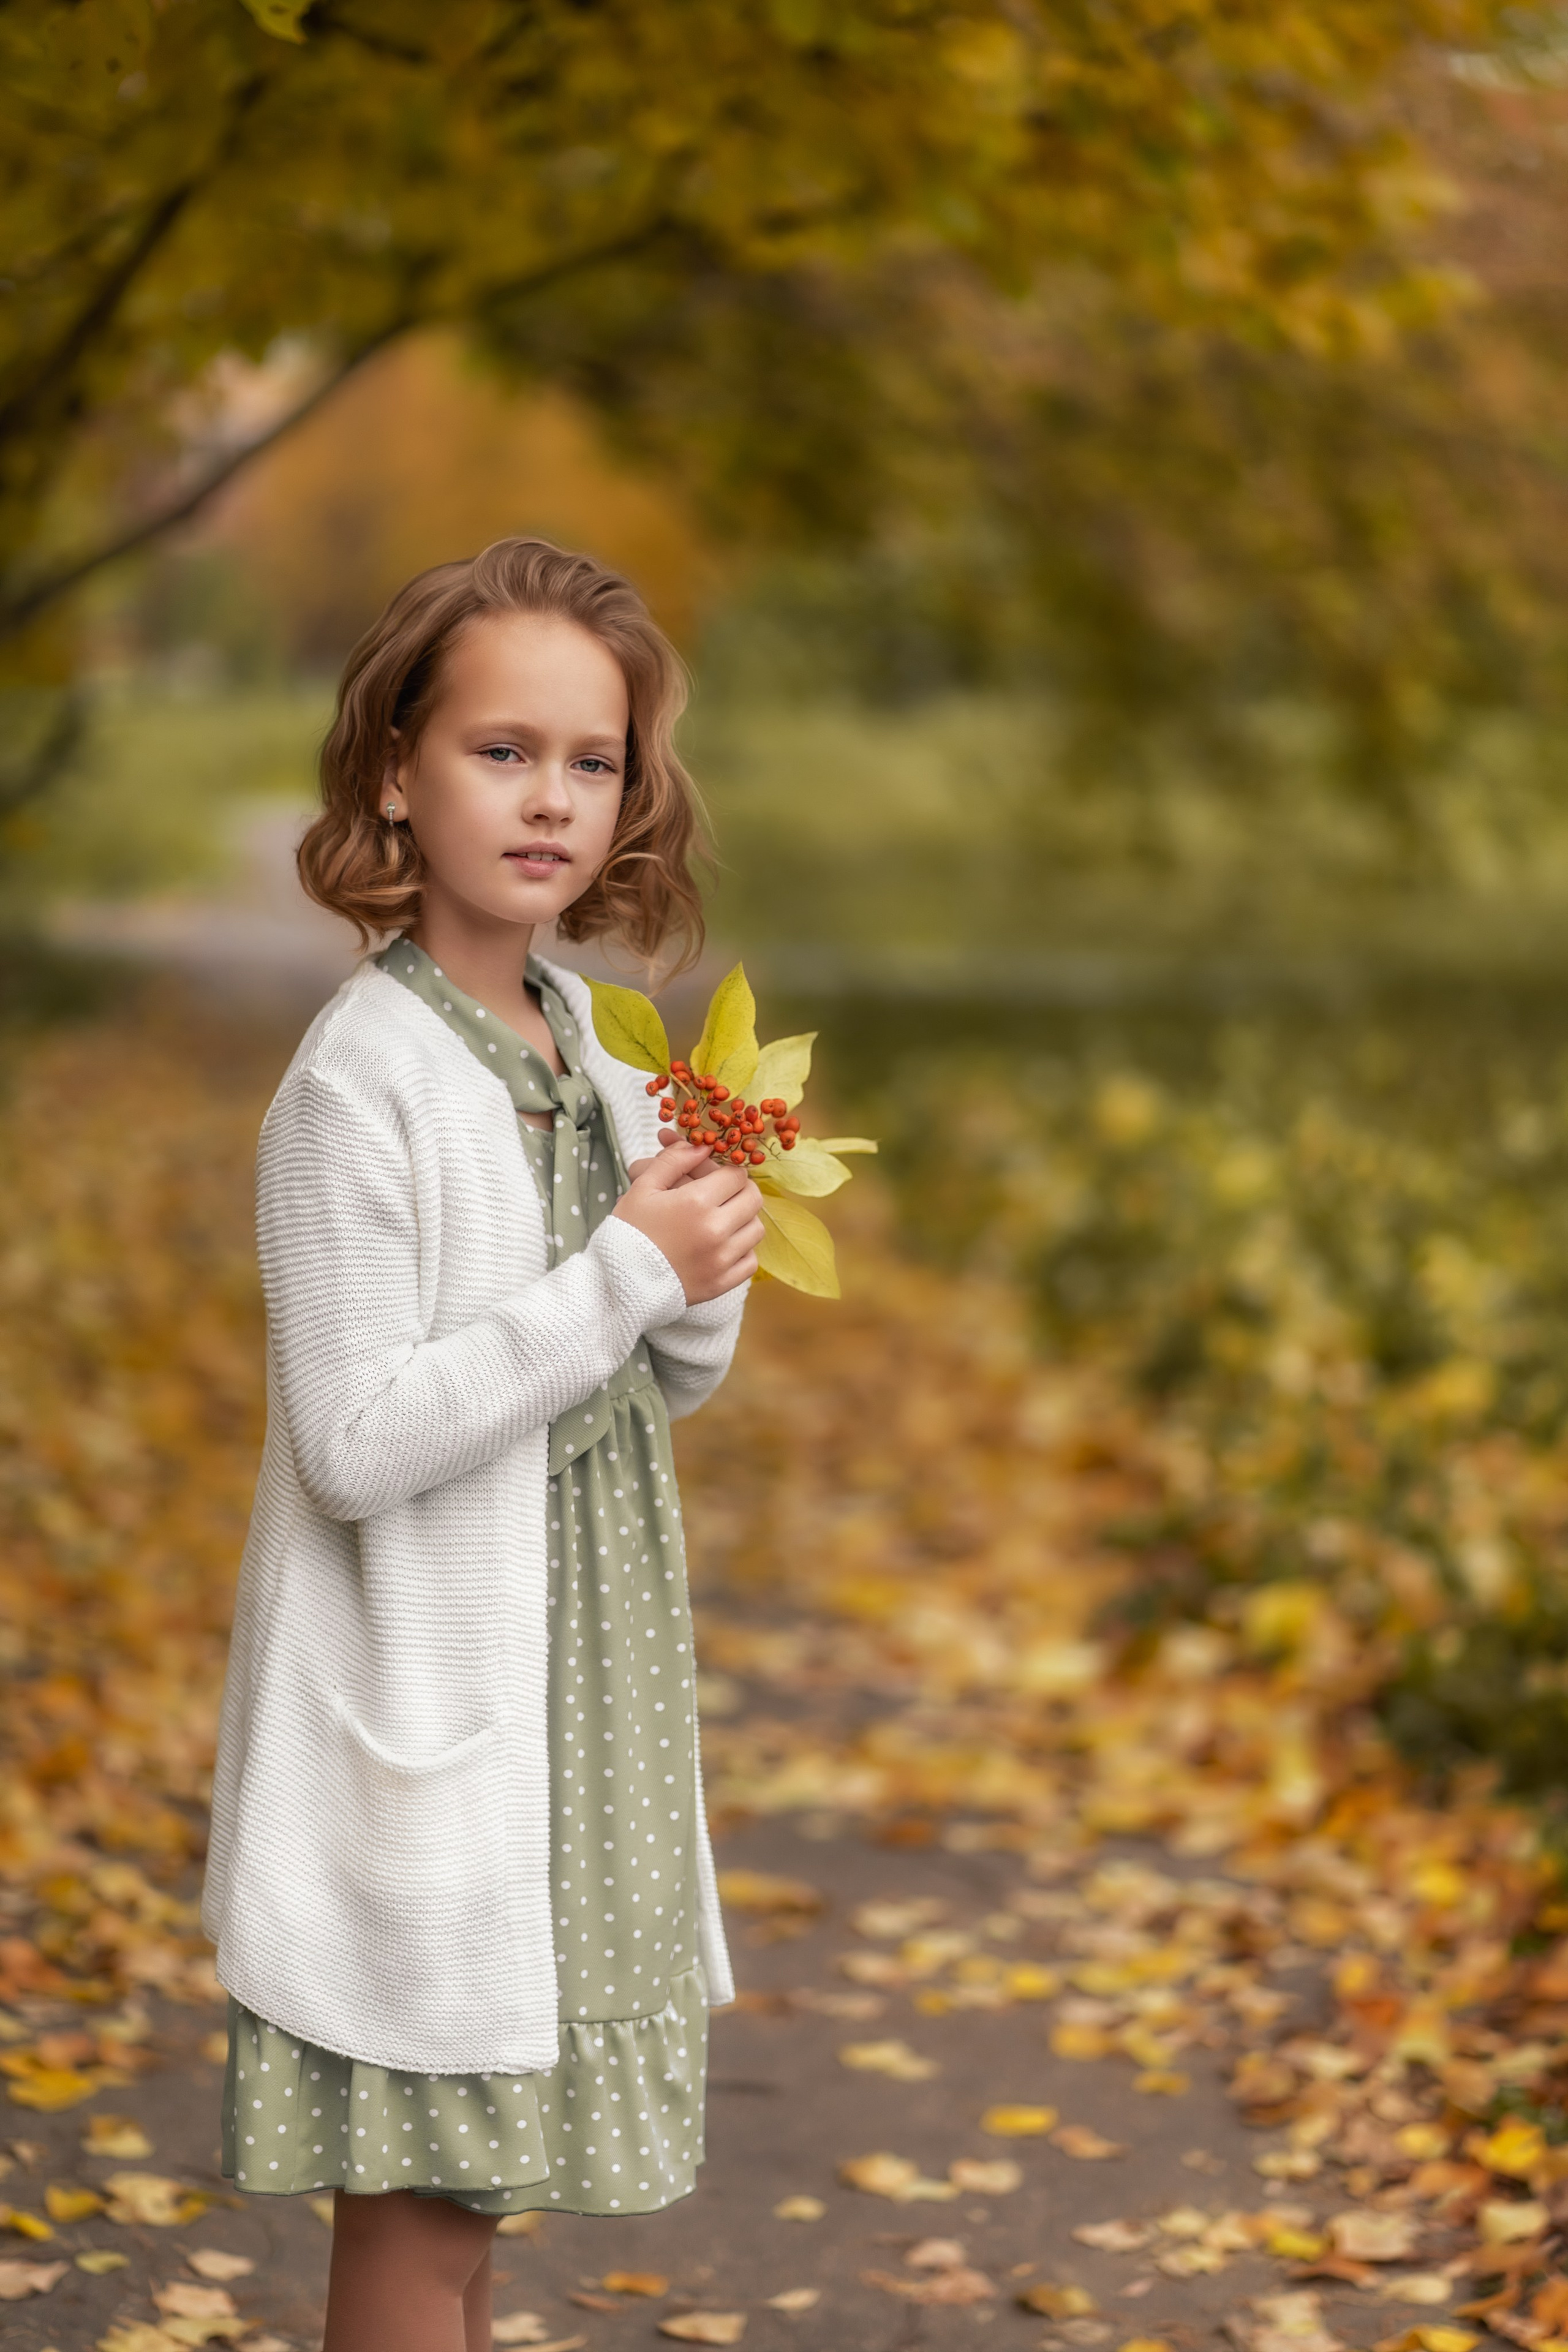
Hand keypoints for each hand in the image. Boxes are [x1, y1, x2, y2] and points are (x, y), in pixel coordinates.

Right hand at [613, 1142, 762, 1302]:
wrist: (618, 1282)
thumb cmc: (629, 1232)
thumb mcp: (643, 1187)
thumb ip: (673, 1161)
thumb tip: (702, 1148)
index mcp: (696, 1202)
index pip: (736, 1175)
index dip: (727, 1170)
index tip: (715, 1176)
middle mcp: (716, 1230)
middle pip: (753, 1198)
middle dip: (740, 1190)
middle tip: (723, 1193)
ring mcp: (722, 1259)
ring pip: (756, 1229)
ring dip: (743, 1219)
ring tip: (722, 1219)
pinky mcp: (722, 1283)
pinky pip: (750, 1261)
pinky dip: (742, 1251)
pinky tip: (723, 1246)